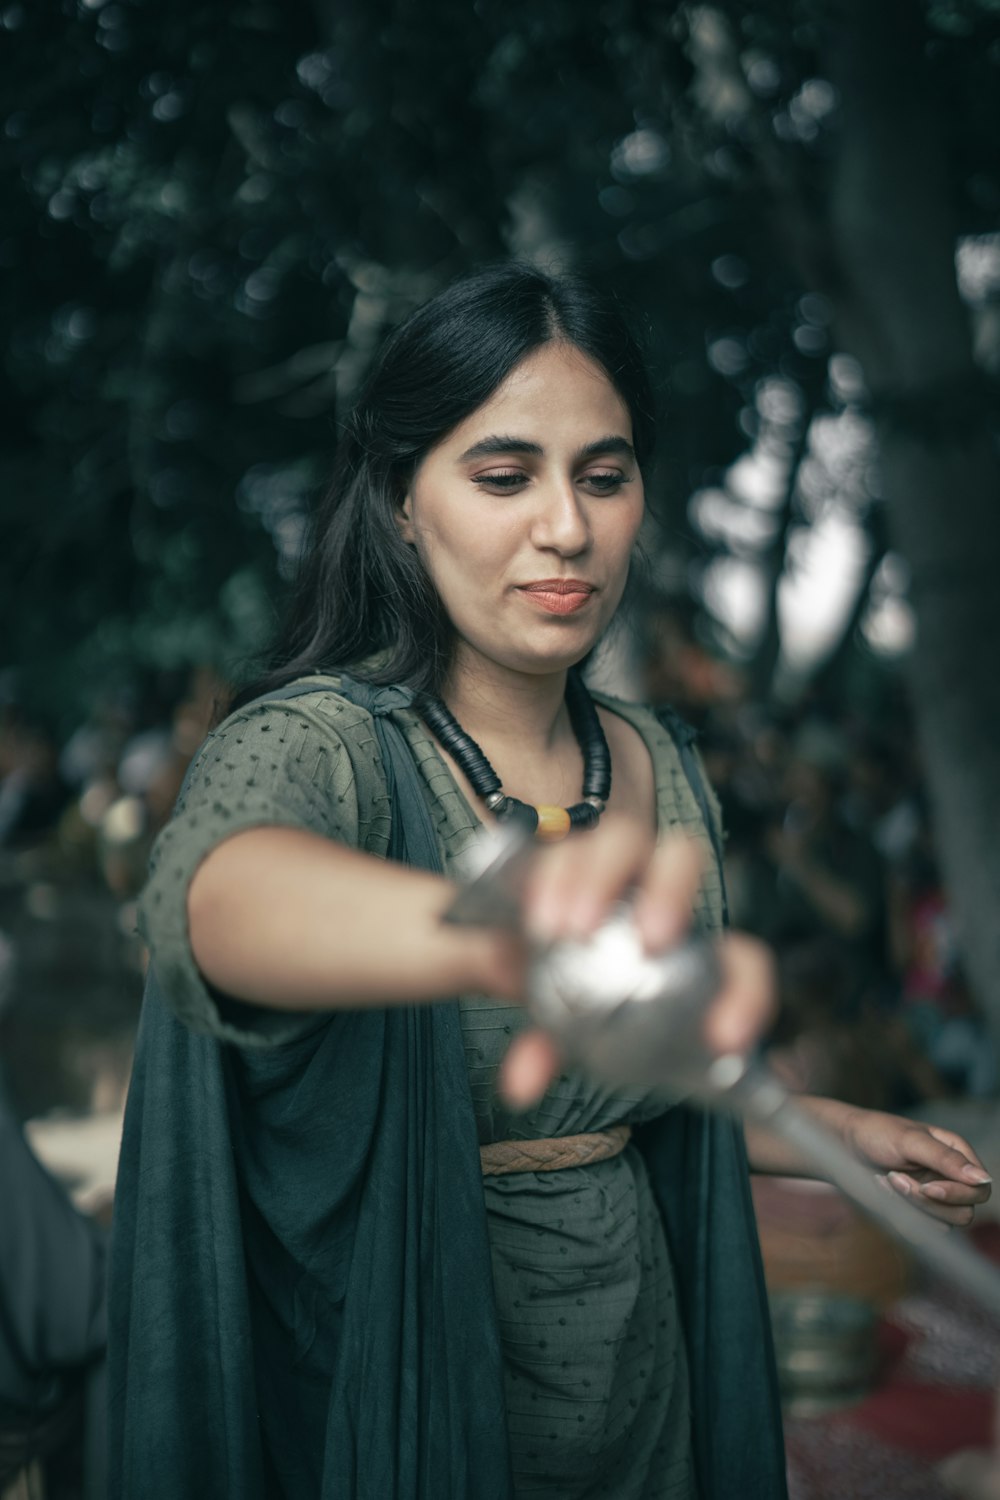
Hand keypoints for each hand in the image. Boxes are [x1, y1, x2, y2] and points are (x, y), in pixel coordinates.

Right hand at [498, 819, 775, 1106]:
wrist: (540, 960)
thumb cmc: (586, 1003)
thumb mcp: (575, 1038)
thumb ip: (557, 1054)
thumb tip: (518, 1086)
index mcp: (692, 951)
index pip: (742, 961)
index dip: (746, 998)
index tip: (722, 1038)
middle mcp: (657, 892)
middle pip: (683, 860)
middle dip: (669, 894)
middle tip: (646, 940)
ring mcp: (610, 867)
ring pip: (622, 841)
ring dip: (597, 877)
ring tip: (563, 928)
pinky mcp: (562, 858)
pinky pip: (559, 848)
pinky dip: (546, 874)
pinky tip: (530, 907)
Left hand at [833, 1102, 991, 1227]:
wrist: (842, 1145)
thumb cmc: (875, 1133)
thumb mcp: (909, 1141)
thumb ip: (945, 1159)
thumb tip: (982, 1179)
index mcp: (956, 1154)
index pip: (979, 1189)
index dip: (958, 1194)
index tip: (928, 1187)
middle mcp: (950, 1177)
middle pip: (964, 1212)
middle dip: (928, 1201)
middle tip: (897, 1178)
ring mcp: (934, 1197)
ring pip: (943, 1224)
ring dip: (912, 1206)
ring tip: (887, 1179)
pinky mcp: (916, 1211)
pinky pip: (920, 1229)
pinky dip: (898, 1213)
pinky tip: (881, 1188)